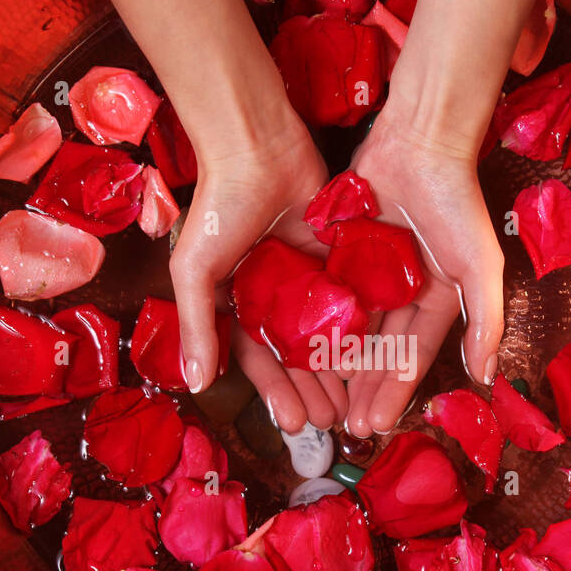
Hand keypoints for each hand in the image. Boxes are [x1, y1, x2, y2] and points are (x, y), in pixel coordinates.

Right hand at [170, 121, 348, 432]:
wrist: (258, 146)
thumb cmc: (219, 208)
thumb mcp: (196, 270)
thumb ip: (196, 326)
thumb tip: (196, 383)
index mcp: (235, 303)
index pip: (258, 360)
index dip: (275, 392)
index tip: (296, 424)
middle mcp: (271, 297)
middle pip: (296, 355)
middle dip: (312, 389)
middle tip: (332, 422)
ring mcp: (304, 278)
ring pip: (326, 335)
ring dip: (338, 368)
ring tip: (355, 401)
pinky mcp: (335, 258)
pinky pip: (349, 301)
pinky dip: (359, 329)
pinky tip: (374, 357)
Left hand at [343, 111, 504, 437]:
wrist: (419, 141)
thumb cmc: (456, 203)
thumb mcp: (480, 267)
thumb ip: (485, 321)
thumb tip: (485, 377)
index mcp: (438, 299)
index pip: (413, 355)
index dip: (395, 392)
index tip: (375, 425)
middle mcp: (404, 291)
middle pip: (379, 351)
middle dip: (364, 389)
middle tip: (343, 427)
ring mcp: (371, 273)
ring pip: (350, 329)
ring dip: (337, 366)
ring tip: (320, 399)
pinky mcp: (342, 253)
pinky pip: (327, 295)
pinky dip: (315, 324)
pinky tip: (298, 354)